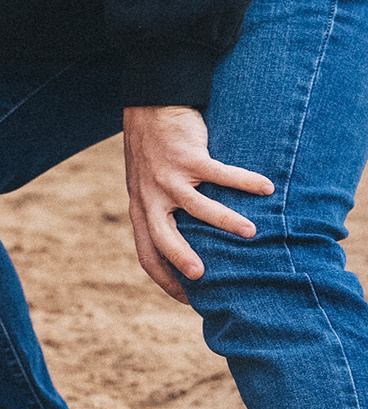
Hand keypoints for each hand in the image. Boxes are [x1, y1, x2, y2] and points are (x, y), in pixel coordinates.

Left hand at [122, 104, 273, 303]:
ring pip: (197, 207)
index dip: (163, 278)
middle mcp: (150, 197)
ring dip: (226, 221)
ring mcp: (168, 177)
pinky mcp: (188, 157)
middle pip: (162, 237)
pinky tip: (267, 187)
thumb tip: (191, 247)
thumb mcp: (147, 188)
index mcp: (141, 210)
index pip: (146, 253)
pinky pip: (219, 173)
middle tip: (202, 276)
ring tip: (252, 233)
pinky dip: (244, 181)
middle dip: (181, 258)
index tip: (186, 298)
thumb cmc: (155, 154)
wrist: (149, 109)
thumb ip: (161, 213)